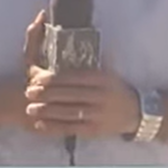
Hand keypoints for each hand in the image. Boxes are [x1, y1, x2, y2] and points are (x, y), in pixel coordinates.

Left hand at [21, 11, 140, 138]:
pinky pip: (71, 128)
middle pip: (69, 95)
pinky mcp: (95, 130)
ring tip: (30, 109)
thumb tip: (82, 37)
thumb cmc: (118, 89)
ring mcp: (98, 114)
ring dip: (47, 111)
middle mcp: (100, 96)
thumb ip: (94, 59)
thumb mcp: (109, 72)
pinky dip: (54, 127)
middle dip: (47, 94)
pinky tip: (41, 124)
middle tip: (28, 92)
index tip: (38, 78)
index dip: (55, 78)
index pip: (75, 77)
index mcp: (102, 79)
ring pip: (68, 112)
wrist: (138, 112)